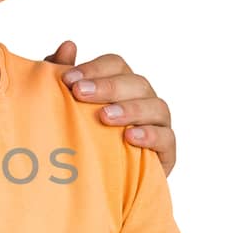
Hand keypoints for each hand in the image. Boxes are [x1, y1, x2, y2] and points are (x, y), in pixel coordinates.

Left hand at [44, 41, 175, 175]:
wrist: (97, 188)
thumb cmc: (82, 140)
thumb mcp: (67, 109)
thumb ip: (66, 78)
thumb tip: (68, 45)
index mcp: (121, 85)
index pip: (116, 65)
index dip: (94, 68)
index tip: (68, 80)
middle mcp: (143, 101)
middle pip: (136, 82)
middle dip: (107, 86)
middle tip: (79, 94)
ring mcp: (158, 125)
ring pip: (156, 107)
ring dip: (129, 109)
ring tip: (104, 117)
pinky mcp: (166, 154)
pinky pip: (167, 139)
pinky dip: (151, 135)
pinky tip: (130, 138)